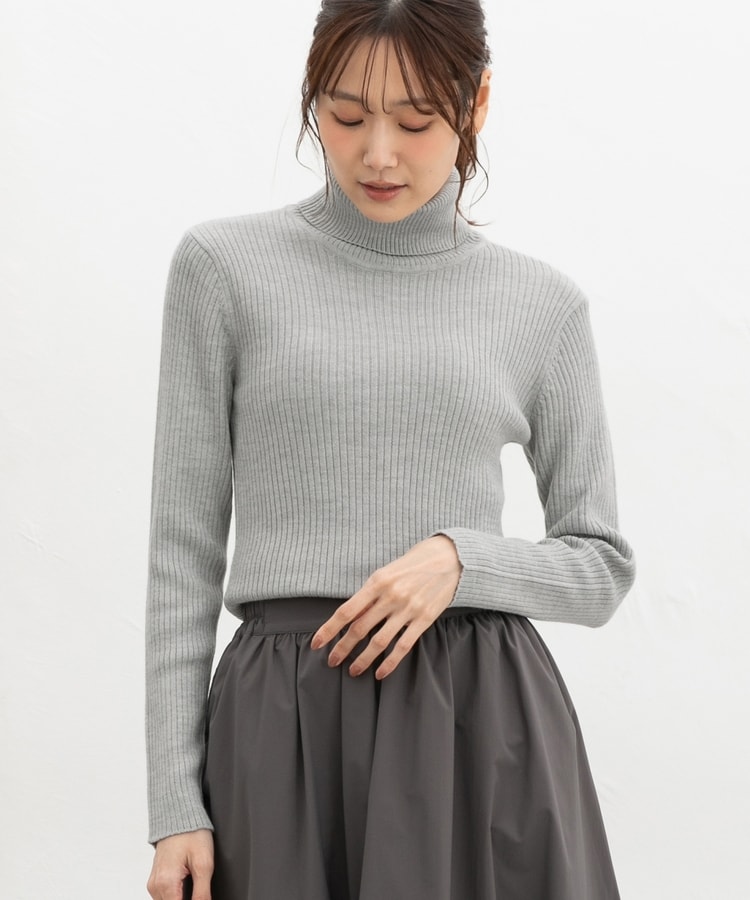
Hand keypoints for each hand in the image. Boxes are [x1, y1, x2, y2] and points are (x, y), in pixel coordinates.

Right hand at [147, 829, 213, 899]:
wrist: (179, 816)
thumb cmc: (192, 834)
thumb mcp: (204, 863)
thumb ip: (202, 893)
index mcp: (166, 883)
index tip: (201, 897)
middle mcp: (155, 886)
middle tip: (200, 889)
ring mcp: (154, 883)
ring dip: (179, 899)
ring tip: (194, 884)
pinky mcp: (156, 880)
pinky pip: (164, 896)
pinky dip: (175, 896)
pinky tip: (187, 885)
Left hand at [310, 535, 461, 679]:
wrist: (450, 558)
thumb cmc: (414, 563)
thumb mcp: (387, 571)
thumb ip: (370, 594)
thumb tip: (350, 616)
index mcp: (377, 581)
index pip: (346, 611)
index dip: (329, 629)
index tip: (317, 643)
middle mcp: (391, 596)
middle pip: (359, 629)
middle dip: (342, 648)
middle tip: (332, 661)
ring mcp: (408, 609)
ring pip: (379, 641)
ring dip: (363, 659)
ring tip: (353, 670)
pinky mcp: (424, 619)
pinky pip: (403, 646)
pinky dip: (390, 662)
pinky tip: (380, 672)